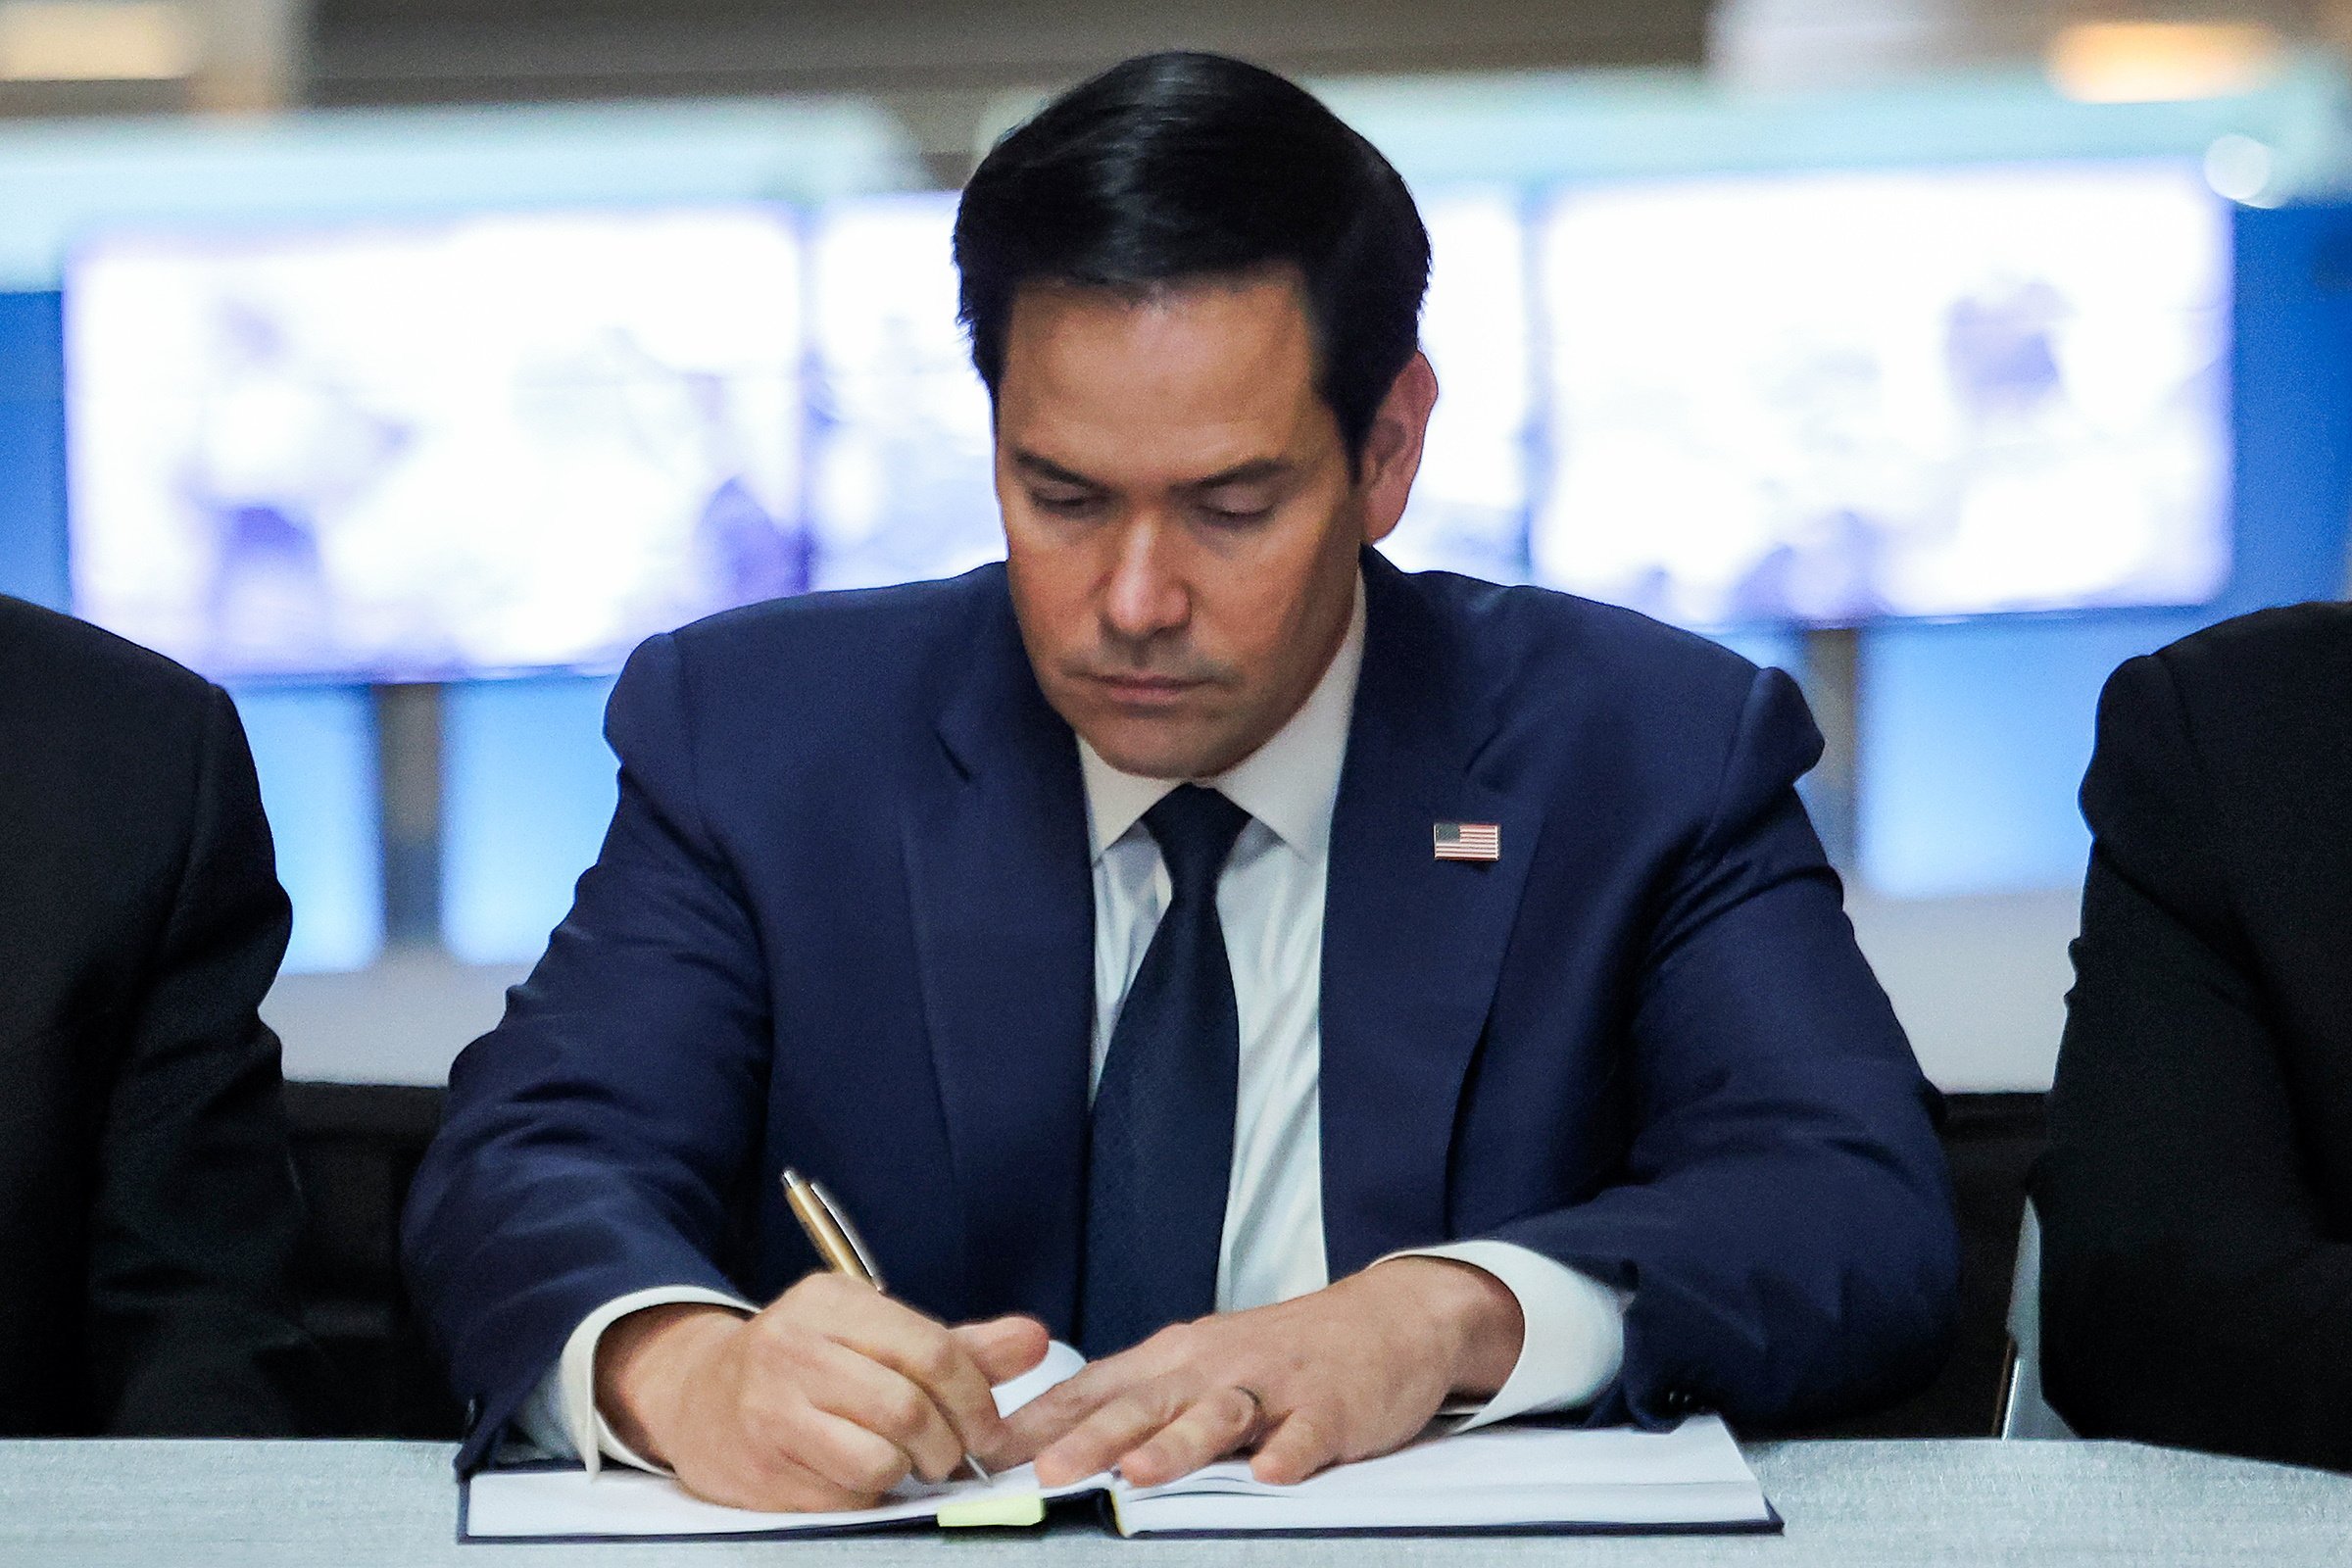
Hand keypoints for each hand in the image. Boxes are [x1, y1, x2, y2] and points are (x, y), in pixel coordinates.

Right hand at [595, 1275, 1050, 1510]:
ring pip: (880, 1456)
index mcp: (830, 1301)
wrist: (700, 1398)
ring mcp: (772, 1409)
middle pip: (910, 1407)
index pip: (932, 1347)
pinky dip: (871, 1495)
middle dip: (948, 1443)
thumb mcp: (876, 1336)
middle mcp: (795, 1346)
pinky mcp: (762, 1468)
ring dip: (910, 1471)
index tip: (988, 1426)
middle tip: (950, 1454)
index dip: (976, 1396)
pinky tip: (861, 1476)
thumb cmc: (810, 1365)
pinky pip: (846, 1495)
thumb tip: (1034, 1340)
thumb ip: (959, 1344)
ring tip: (906, 1462)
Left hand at [1001, 1257, 1522, 1488]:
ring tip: (1139, 1475)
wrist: (1386, 1320)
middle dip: (1092, 1439)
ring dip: (1177, 1445)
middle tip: (1046, 1473)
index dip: (1039, 1423)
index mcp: (1173, 1361)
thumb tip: (1036, 1446)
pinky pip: (1306, 1433)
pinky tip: (1269, 1474)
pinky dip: (1288, 1452)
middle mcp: (1213, 1368)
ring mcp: (1273, 1388)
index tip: (983, 1452)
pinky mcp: (1330, 1409)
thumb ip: (1129, 1403)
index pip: (1093, 1390)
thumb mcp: (1195, 1366)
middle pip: (1144, 1404)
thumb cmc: (1276, 1356)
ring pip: (1218, 1416)